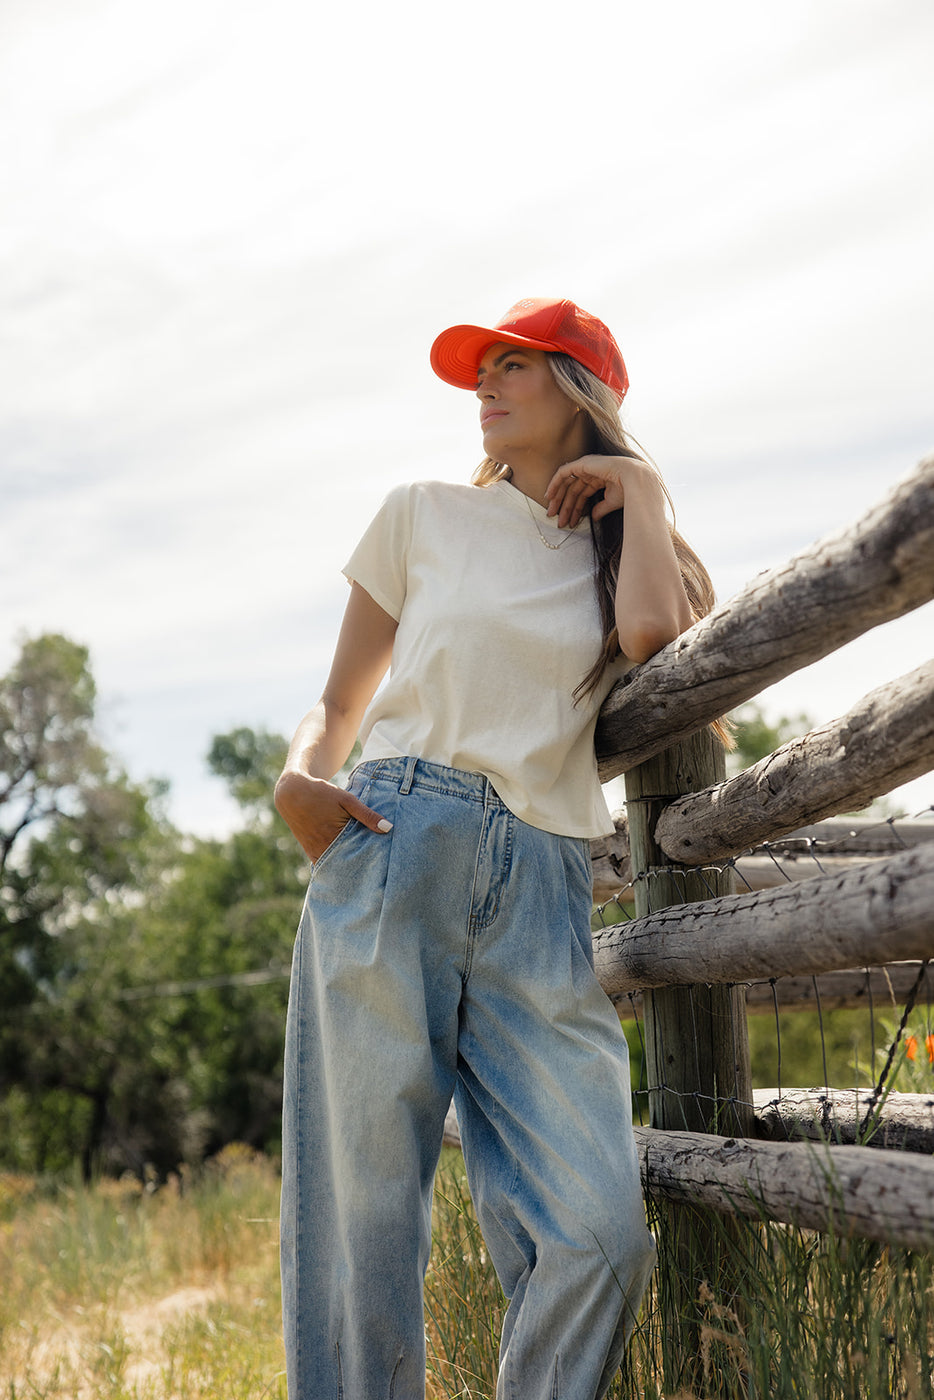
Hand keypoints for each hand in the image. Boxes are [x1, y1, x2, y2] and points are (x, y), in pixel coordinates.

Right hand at [274, 770, 391, 862]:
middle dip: (360, 866)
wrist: (293, 792)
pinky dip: (335, 865)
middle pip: (347, 863)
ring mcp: (315, 851)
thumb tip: (389, 828)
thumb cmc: (322, 794)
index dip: (370, 859)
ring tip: (364, 871)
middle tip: (377, 872)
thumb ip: (367, 815)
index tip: (383, 864)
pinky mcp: (310, 851)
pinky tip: (346, 867)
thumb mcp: (347, 800)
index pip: (358, 855)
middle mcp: (323, 847)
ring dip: (347, 867)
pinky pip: (324, 864)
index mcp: (334, 835)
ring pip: (335, 866)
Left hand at [544, 455, 663, 528]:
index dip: (574, 509)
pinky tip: (549, 496)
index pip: (582, 494)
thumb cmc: (628, 491)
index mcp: (600, 479)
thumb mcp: (611, 502)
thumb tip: (593, 517)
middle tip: (558, 521)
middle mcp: (592, 472)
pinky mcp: (582, 464)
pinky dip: (555, 484)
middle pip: (573, 491)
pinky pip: (563, 473)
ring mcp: (587, 466)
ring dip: (558, 499)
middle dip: (565, 507)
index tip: (568, 523)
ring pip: (566, 484)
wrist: (635, 481)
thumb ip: (601, 509)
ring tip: (552, 514)